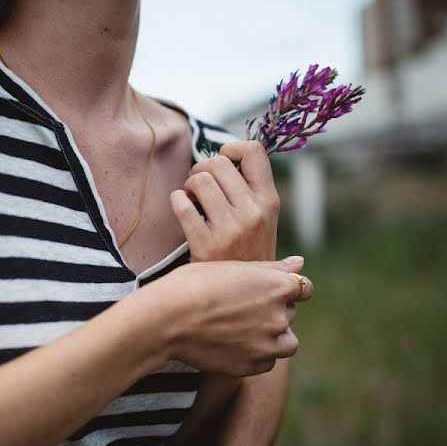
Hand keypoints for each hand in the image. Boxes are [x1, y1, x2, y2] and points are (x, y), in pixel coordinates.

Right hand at [154, 259, 312, 376]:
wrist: (166, 318)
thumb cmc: (194, 284)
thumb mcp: (233, 267)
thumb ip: (272, 268)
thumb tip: (300, 264)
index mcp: (277, 285)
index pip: (304, 289)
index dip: (287, 290)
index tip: (269, 293)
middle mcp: (279, 315)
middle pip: (290, 314)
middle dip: (273, 311)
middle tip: (239, 309)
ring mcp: (267, 344)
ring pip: (287, 343)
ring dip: (273, 337)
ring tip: (242, 330)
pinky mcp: (252, 365)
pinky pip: (268, 362)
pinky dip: (257, 355)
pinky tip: (234, 344)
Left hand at [171, 141, 279, 262]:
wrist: (243, 297)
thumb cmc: (247, 252)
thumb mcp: (264, 219)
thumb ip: (250, 189)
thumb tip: (228, 152)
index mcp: (269, 201)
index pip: (254, 151)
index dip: (232, 149)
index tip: (224, 162)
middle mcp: (253, 212)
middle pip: (218, 162)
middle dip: (203, 169)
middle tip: (200, 186)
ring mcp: (231, 229)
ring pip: (198, 179)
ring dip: (189, 186)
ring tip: (193, 199)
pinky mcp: (206, 244)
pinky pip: (181, 203)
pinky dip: (177, 201)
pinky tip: (183, 210)